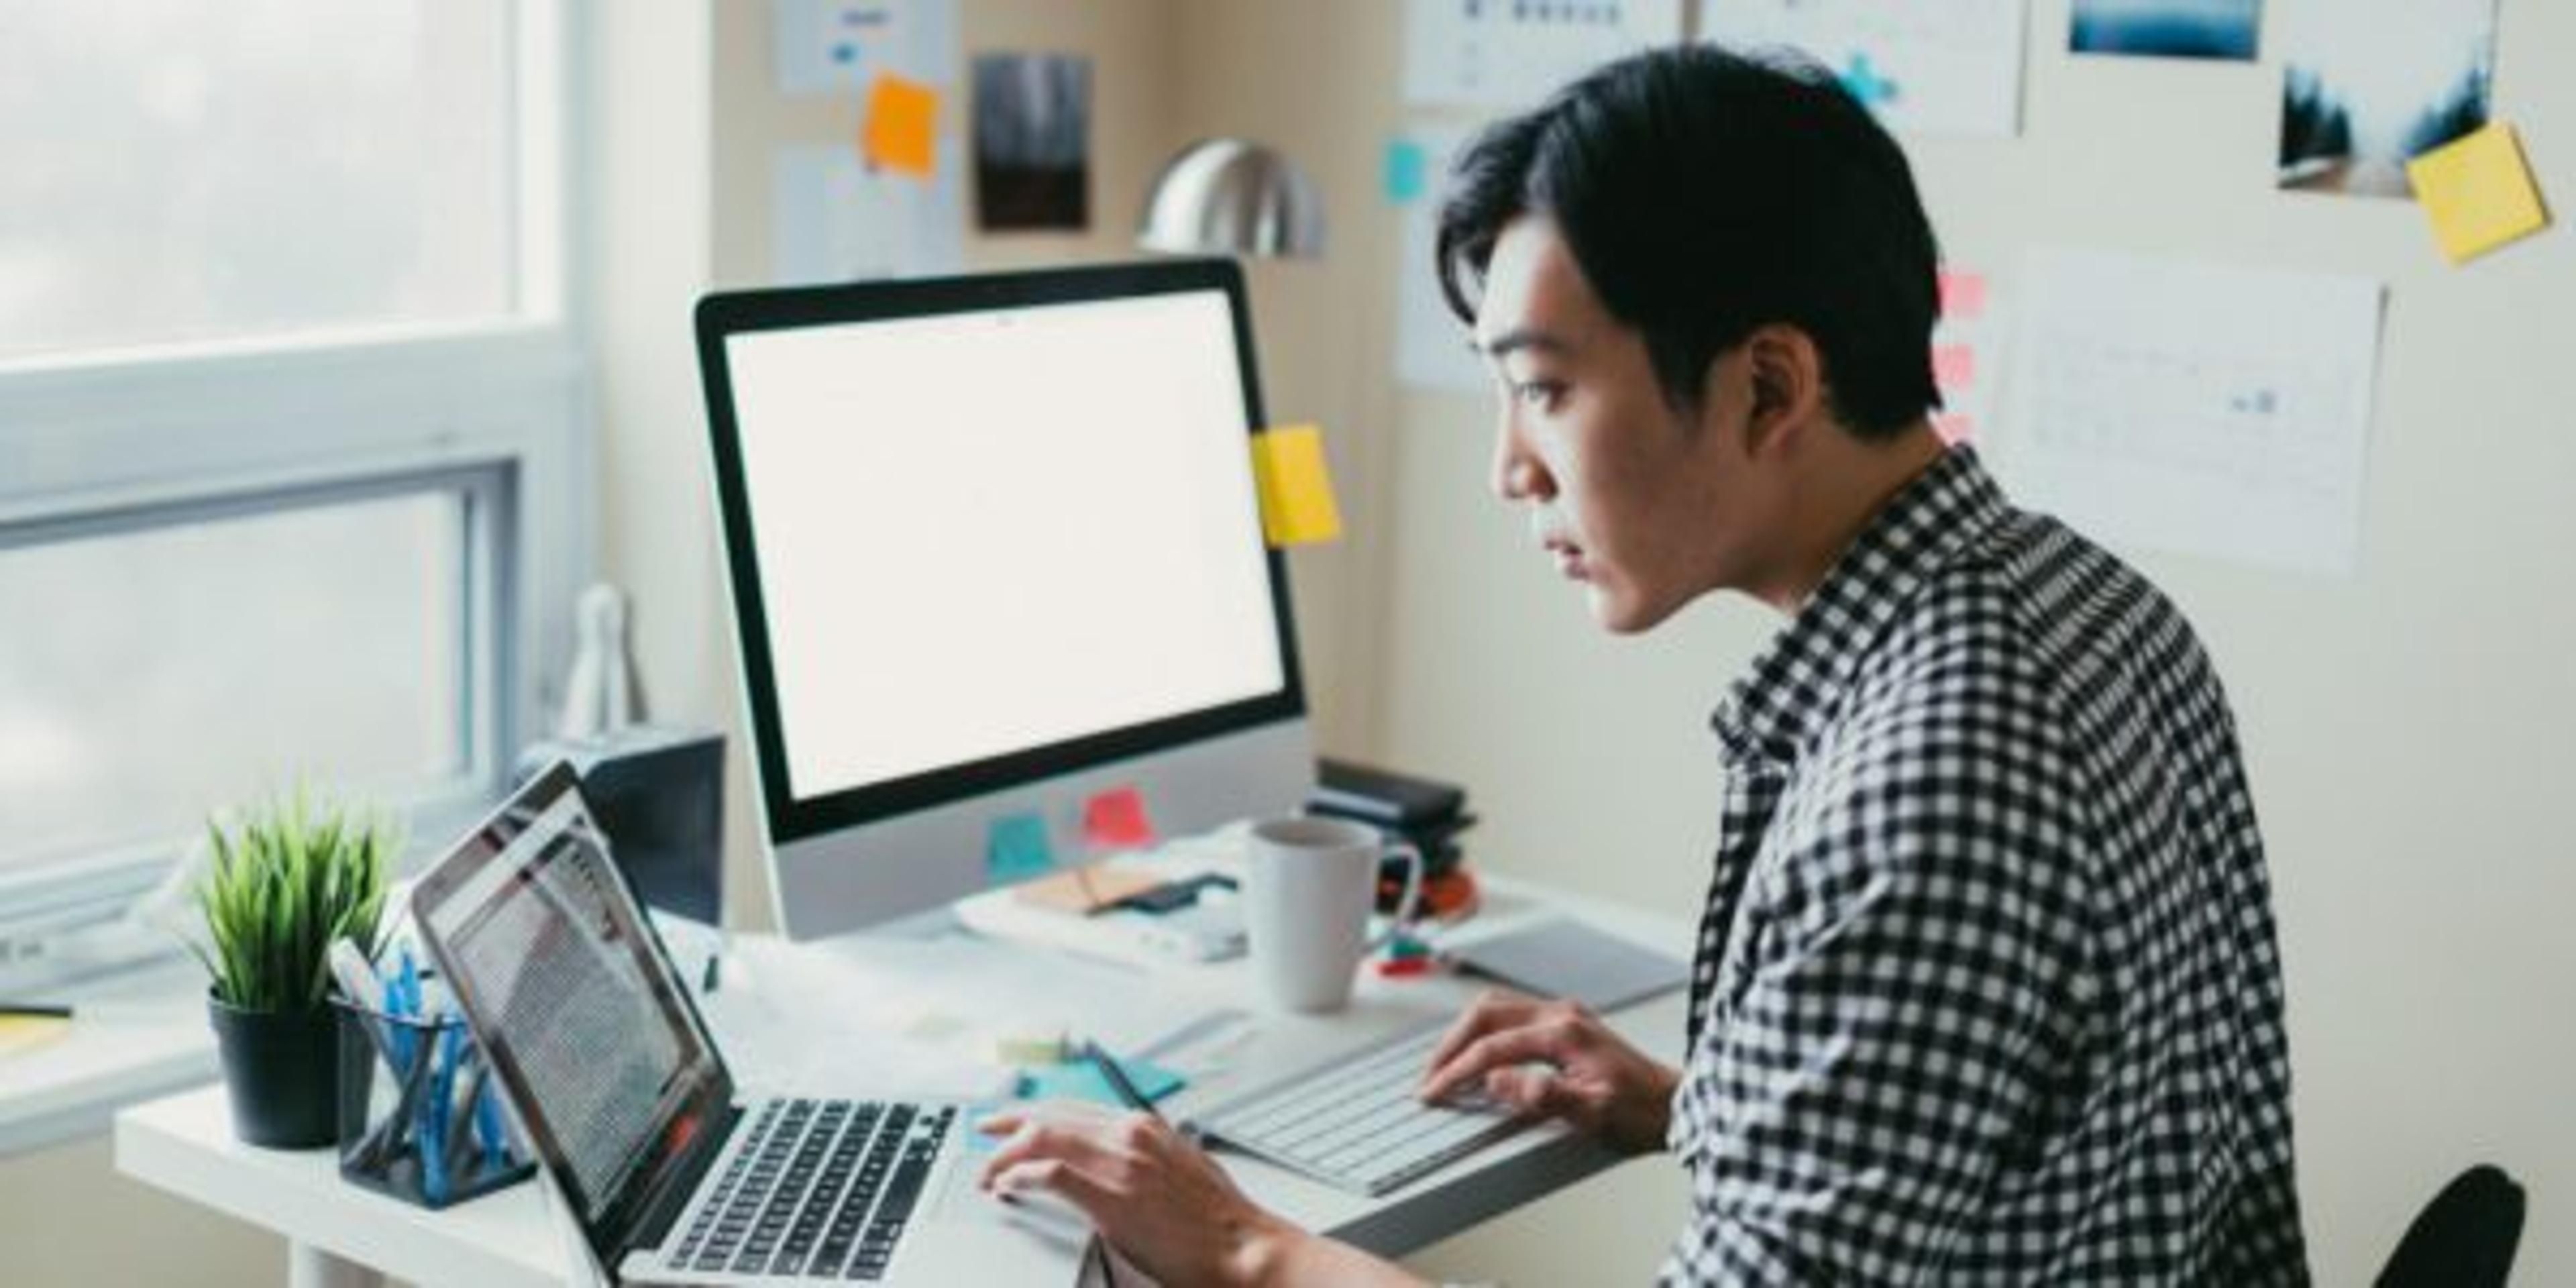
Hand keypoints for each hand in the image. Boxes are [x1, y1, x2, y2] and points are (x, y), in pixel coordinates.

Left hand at [977, 1102, 1288, 1286]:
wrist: (1243, 1246)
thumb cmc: (1219, 1218)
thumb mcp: (1184, 1166)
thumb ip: (1150, 1155)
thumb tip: (1126, 1161)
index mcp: (1145, 1127)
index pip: (1075, 1107)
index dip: (1036, 1111)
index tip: (1013, 1120)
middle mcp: (1130, 1135)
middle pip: (1051, 1115)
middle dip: (1009, 1122)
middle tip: (984, 1133)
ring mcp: (1120, 1163)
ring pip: (1043, 1137)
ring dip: (1006, 1155)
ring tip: (989, 1172)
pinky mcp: (1112, 1197)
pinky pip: (1050, 1175)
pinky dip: (1021, 1177)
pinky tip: (1010, 1187)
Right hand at [1417, 989, 1679, 1154]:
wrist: (1674, 1106)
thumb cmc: (1640, 1113)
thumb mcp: (1593, 1114)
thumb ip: (1542, 1095)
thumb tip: (1496, 1080)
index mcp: (1564, 1033)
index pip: (1492, 1046)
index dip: (1457, 1071)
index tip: (1434, 1092)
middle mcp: (1562, 1014)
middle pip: (1486, 1014)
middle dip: (1450, 1046)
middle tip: (1429, 1077)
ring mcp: (1565, 1014)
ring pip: (1496, 1007)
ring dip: (1464, 1033)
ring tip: (1445, 1064)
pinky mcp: (1567, 1023)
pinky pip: (1512, 1014)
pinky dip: (1485, 1031)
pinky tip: (1478, 1051)